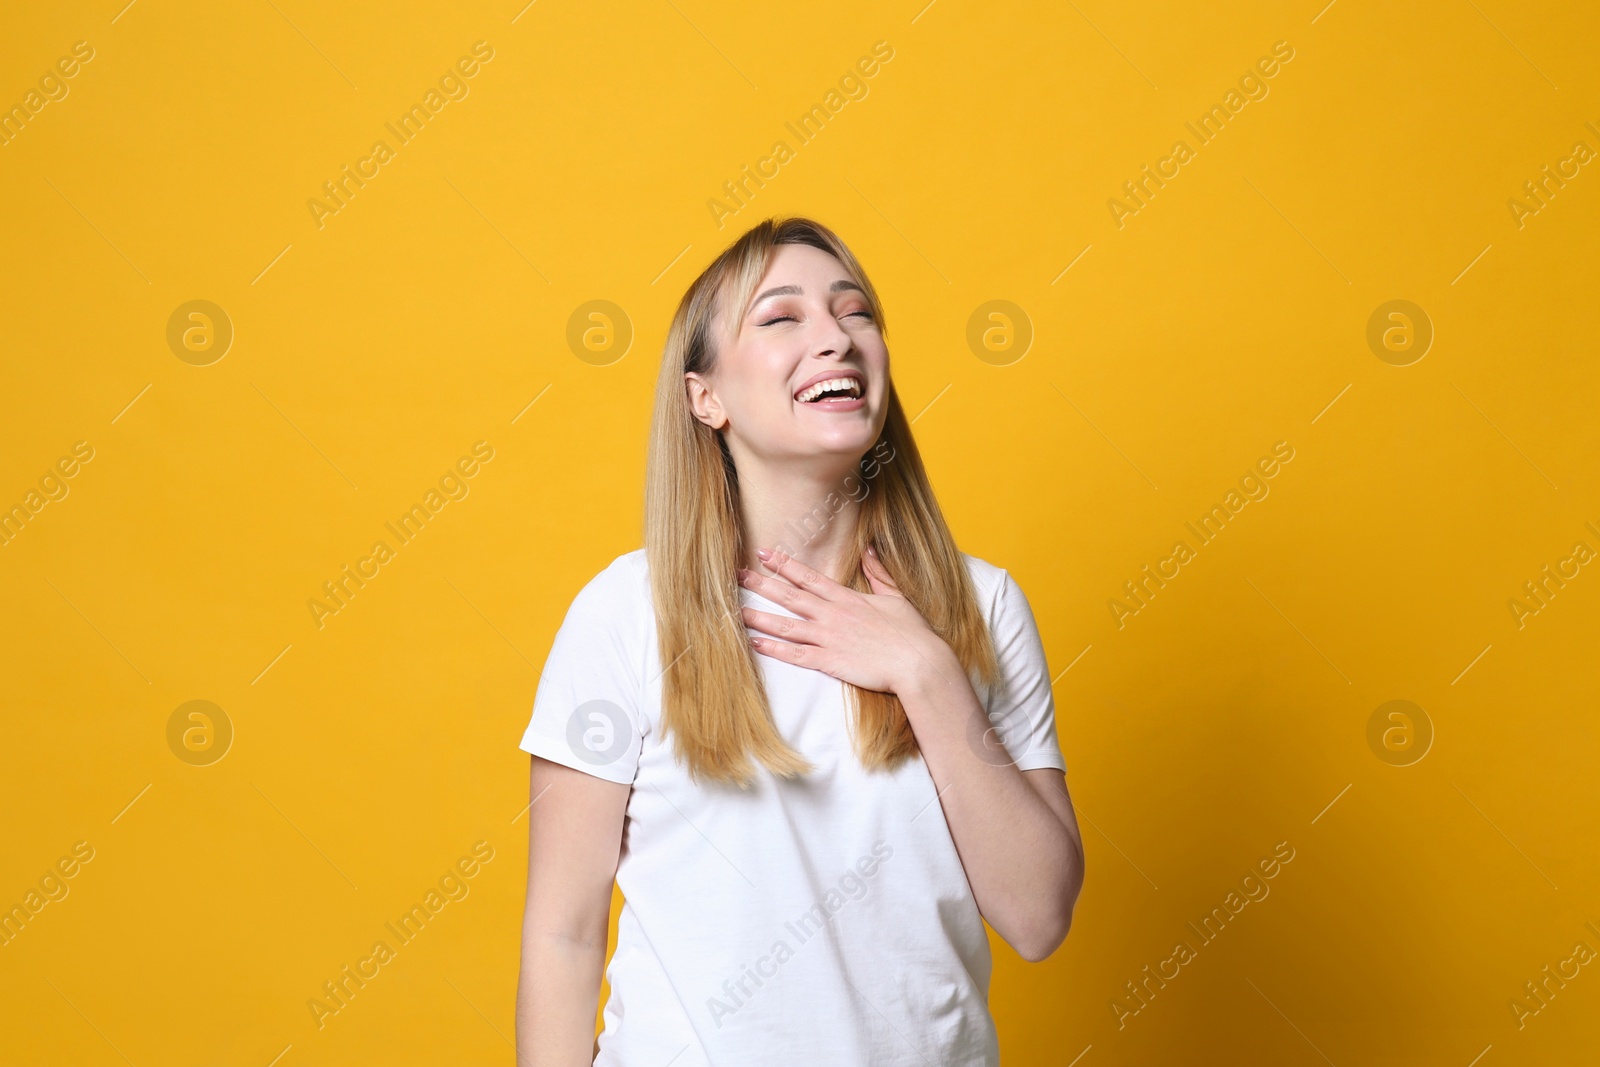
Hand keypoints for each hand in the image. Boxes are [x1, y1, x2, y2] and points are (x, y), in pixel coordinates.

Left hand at [738, 545, 955, 694]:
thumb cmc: (911, 633)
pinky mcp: (830, 662)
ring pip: (787, 625)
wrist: (919, 663)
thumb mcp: (896, 597)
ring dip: (760, 617)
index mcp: (847, 598)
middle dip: (762, 584)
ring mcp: (829, 638)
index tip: (764, 553)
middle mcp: (833, 615)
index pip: (808, 577)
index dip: (784, 565)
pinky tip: (755, 643)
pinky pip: (796, 655)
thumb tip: (870, 549)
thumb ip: (878, 573)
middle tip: (737, 574)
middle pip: (790, 596)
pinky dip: (774, 649)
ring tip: (735, 612)